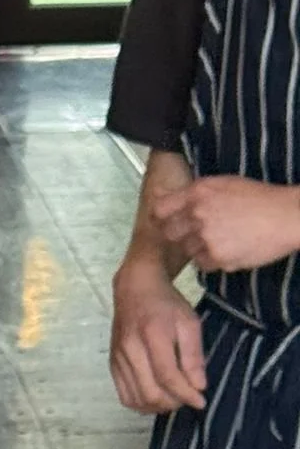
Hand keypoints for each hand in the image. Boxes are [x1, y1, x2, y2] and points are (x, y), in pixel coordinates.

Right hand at [111, 257, 206, 413]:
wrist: (134, 289)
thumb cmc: (166, 304)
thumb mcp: (189, 322)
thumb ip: (194, 355)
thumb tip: (198, 386)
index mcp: (153, 335)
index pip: (167, 376)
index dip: (185, 394)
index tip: (201, 402)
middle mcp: (131, 349)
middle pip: (150, 392)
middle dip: (173, 402)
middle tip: (187, 397)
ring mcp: (118, 359)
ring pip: (137, 399)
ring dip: (158, 406)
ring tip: (173, 398)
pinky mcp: (112, 365)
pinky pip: (125, 396)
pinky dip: (142, 404)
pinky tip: (155, 397)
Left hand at [149, 174, 299, 273]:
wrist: (287, 216)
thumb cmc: (260, 198)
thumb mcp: (226, 184)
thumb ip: (199, 194)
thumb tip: (177, 203)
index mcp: (199, 192)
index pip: (160, 209)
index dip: (161, 217)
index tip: (165, 221)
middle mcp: (198, 214)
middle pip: (169, 233)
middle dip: (179, 235)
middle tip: (196, 233)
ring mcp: (206, 238)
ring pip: (187, 250)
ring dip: (198, 248)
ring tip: (222, 238)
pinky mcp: (217, 258)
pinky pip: (203, 264)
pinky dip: (212, 260)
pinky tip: (230, 248)